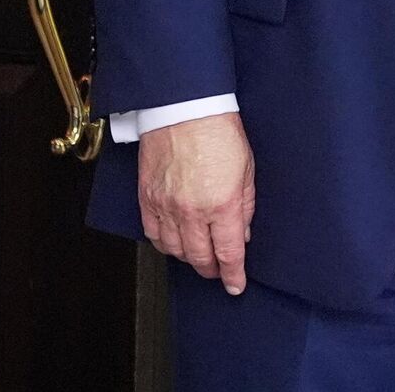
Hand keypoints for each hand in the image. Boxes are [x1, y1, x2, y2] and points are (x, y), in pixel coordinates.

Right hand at [138, 110, 254, 294]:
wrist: (184, 110)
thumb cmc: (219, 132)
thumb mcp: (247, 169)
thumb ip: (245, 205)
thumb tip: (242, 233)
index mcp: (222, 204)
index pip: (228, 253)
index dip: (233, 274)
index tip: (235, 285)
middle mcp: (192, 211)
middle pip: (200, 258)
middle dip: (211, 270)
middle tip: (219, 271)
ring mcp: (166, 207)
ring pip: (175, 251)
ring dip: (189, 258)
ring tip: (199, 256)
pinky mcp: (148, 199)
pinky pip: (153, 234)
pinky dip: (164, 244)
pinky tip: (174, 242)